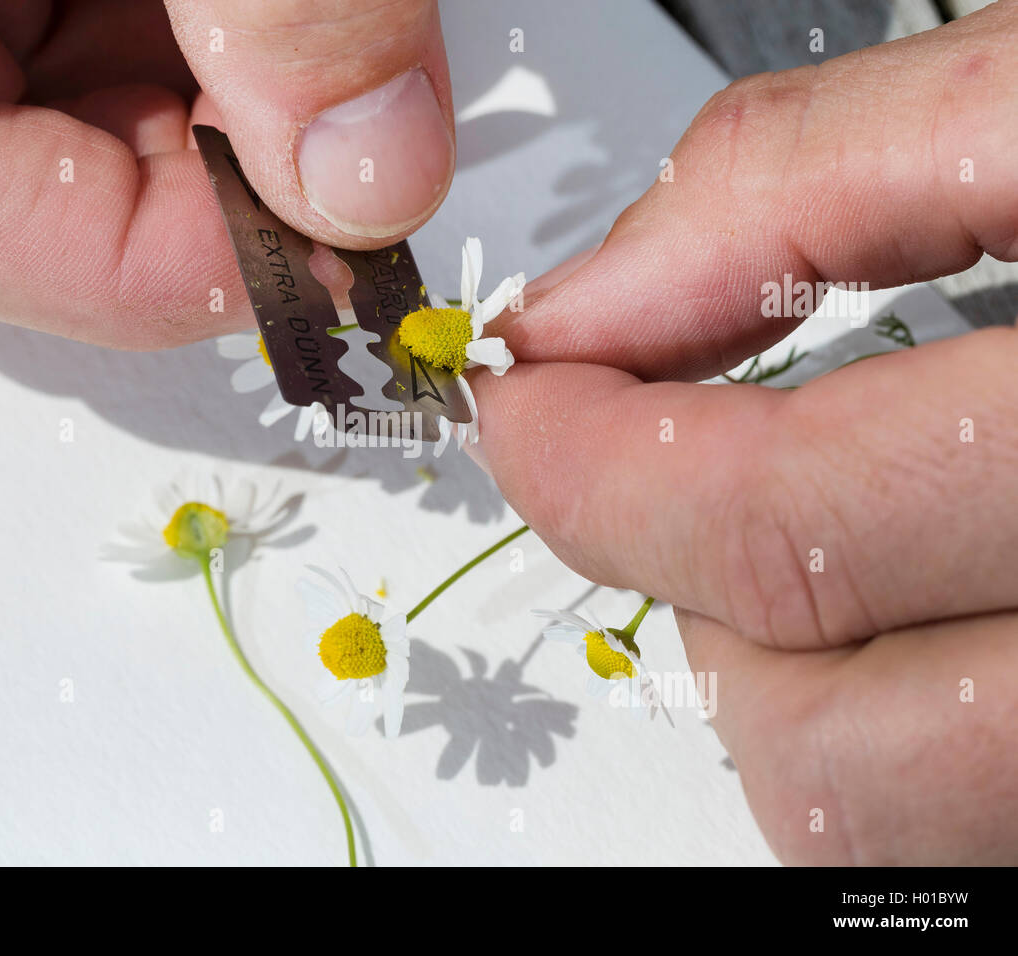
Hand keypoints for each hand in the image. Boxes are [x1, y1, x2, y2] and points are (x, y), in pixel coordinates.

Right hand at [0, 0, 455, 346]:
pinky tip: (262, 22)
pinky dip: (192, 65)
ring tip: (302, 53)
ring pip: (37, 133)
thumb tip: (367, 181)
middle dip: (184, 202)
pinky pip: (70, 58)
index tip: (305, 244)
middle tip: (325, 162)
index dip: (123, 261)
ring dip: (204, 130)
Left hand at [475, 1, 1017, 862]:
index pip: (791, 522)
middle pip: (824, 732)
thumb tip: (598, 299)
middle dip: (676, 576)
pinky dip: (879, 708)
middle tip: (634, 450)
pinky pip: (951, 821)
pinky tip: (911, 576)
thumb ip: (813, 183)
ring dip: (773, 661)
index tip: (537, 393)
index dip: (600, 460)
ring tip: (803, 505)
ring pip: (881, 813)